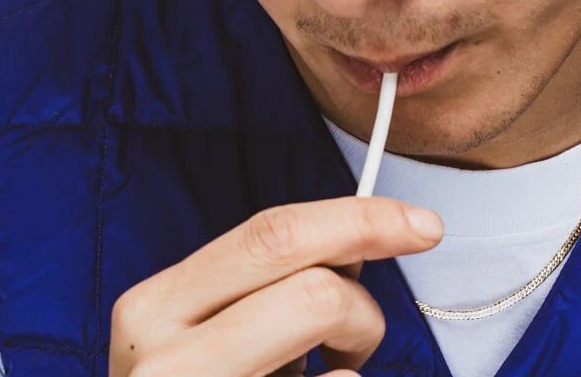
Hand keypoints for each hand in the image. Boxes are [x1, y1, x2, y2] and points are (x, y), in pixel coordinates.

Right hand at [109, 195, 443, 376]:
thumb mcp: (222, 329)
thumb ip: (273, 280)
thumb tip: (360, 241)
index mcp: (157, 306)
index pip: (272, 234)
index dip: (358, 219)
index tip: (423, 224)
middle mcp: (162, 361)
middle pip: (314, 289)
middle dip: (362, 306)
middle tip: (362, 337)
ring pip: (327, 337)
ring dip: (353, 351)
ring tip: (321, 372)